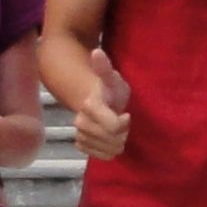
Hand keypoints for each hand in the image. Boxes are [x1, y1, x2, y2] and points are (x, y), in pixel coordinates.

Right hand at [75, 45, 131, 159]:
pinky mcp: (80, 145)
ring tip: (117, 130)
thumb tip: (97, 51)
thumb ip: (104, 68)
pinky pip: (99, 155)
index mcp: (90, 105)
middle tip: (122, 122)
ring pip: (107, 149)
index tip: (126, 115)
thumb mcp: (111, 78)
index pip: (113, 127)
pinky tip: (109, 140)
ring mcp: (80, 134)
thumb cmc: (108, 89)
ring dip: (116, 142)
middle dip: (122, 133)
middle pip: (111, 139)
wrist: (95, 100)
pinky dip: (108, 150)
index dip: (124, 124)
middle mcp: (81, 122)